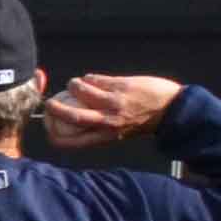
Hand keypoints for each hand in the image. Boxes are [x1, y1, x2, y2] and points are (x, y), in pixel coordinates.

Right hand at [38, 71, 181, 151]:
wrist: (173, 109)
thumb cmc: (145, 122)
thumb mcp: (120, 133)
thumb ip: (99, 129)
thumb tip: (75, 124)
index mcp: (105, 136)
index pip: (71, 141)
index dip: (54, 135)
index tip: (48, 127)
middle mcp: (108, 121)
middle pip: (72, 115)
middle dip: (55, 108)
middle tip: (49, 102)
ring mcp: (114, 102)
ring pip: (82, 91)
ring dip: (73, 85)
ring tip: (74, 84)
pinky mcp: (121, 86)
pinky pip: (96, 80)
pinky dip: (89, 78)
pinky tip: (91, 79)